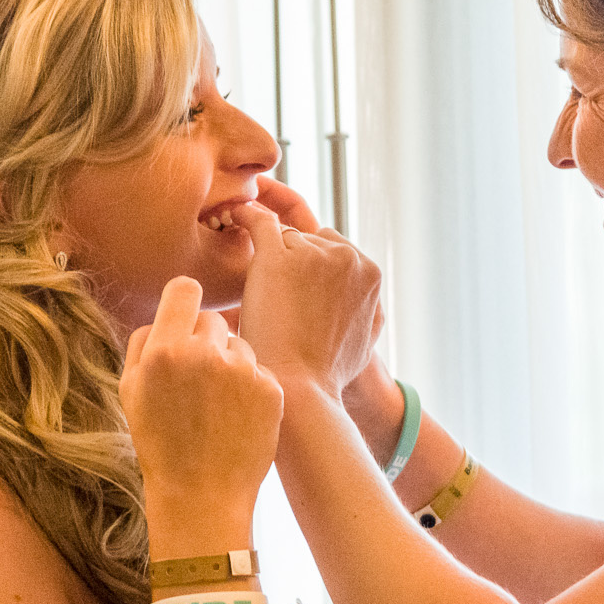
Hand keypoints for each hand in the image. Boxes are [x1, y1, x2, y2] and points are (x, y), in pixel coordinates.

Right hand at [122, 276, 283, 522]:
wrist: (201, 494)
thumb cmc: (161, 443)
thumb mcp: (131, 391)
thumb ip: (143, 343)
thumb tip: (166, 313)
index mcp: (165, 350)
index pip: (185, 289)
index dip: (185, 300)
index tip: (187, 314)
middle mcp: (206, 354)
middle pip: (213, 320)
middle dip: (205, 342)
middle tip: (197, 381)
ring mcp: (243, 370)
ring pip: (239, 345)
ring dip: (229, 365)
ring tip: (216, 406)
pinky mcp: (271, 387)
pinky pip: (258, 370)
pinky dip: (249, 388)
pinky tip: (236, 417)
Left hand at [235, 201, 383, 398]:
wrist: (299, 386)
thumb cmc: (325, 372)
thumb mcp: (365, 338)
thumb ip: (365, 307)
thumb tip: (362, 300)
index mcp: (370, 273)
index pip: (335, 249)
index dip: (313, 266)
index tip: (294, 284)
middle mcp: (347, 256)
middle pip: (310, 238)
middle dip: (293, 257)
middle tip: (273, 288)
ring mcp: (312, 254)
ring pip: (283, 236)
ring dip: (269, 253)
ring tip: (256, 283)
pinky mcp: (277, 257)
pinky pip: (259, 222)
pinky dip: (245, 217)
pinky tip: (234, 218)